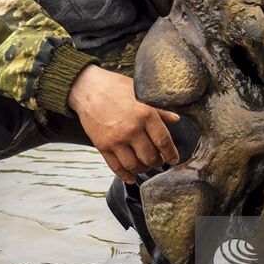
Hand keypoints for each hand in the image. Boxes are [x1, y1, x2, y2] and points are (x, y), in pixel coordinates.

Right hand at [68, 65, 181, 183]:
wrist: (87, 88)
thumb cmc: (115, 87)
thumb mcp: (140, 93)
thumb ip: (159, 109)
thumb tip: (176, 120)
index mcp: (144, 114)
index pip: (163, 141)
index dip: (171, 154)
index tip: (174, 159)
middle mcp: (131, 129)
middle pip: (150, 157)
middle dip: (158, 162)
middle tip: (159, 161)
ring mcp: (115, 140)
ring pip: (134, 165)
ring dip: (143, 169)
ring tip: (146, 165)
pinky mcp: (102, 146)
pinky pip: (116, 167)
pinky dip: (125, 175)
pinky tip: (131, 176)